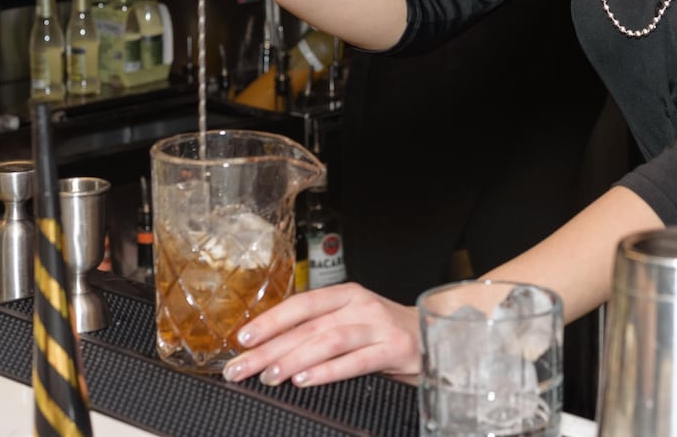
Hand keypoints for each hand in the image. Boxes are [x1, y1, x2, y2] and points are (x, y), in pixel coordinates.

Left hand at [220, 282, 420, 387]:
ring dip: (294, 359)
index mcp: (346, 295)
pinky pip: (356, 361)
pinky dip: (327, 371)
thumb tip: (270, 348)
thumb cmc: (385, 334)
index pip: (301, 304)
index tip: (242, 338)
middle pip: (308, 326)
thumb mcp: (353, 322)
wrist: (435, 339)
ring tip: (269, 376)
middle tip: (241, 367)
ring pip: (328, 340)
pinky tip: (305, 380)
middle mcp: (361, 306)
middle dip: (269, 348)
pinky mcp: (395, 350)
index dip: (270, 320)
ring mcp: (379, 327)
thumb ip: (320, 328)